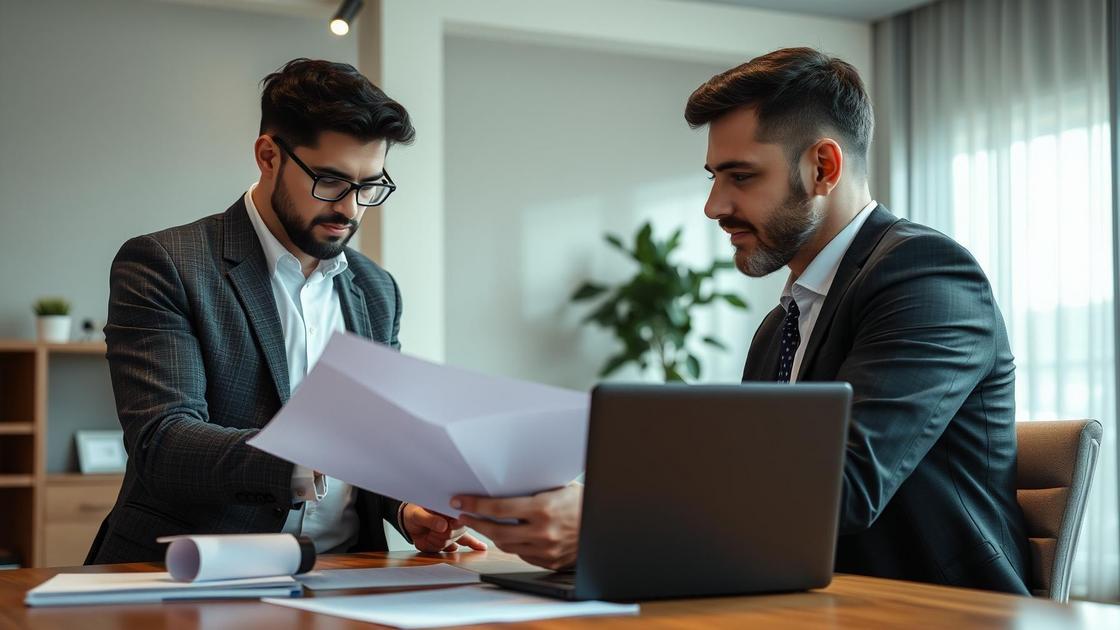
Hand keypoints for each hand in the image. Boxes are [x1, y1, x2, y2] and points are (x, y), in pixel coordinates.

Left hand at [402, 504, 487, 552]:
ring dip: (437, 542)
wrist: (407, 522)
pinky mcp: (451, 537)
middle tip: (429, 533)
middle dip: (442, 536)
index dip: (454, 523)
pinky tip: (481, 547)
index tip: (448, 525)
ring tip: (429, 535)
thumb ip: (429, 520)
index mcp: (446, 507)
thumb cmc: (412, 514)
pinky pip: (465, 541)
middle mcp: (453, 517)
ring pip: (452, 542)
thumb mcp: (417, 515)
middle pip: (457, 532)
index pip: (457, 516)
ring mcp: (453, 528)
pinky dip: (472, 544)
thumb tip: (443, 525)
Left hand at [452, 483, 581, 569]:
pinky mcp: (549, 561)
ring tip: (482, 523)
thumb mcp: (557, 488)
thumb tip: (499, 485)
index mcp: (543, 508)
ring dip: (491, 534)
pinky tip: (506, 535)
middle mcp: (543, 531)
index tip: (460, 501)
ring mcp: (545, 549)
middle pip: (496, 530)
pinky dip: (512, 544)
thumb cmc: (580, 501)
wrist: (604, 524)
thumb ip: (530, 491)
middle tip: (464, 514)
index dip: (475, 504)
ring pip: (506, 545)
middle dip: (475, 521)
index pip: (498, 508)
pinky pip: (522, 554)